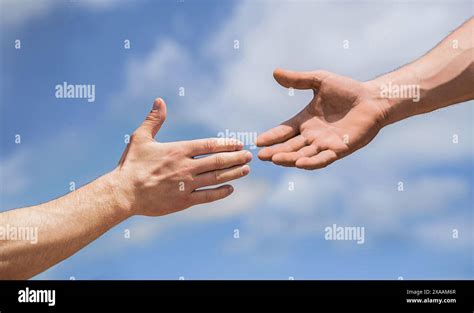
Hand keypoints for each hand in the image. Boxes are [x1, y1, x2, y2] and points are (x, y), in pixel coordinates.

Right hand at [111, 98, 251, 215]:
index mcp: (178, 150)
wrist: (123, 193)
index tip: (239, 143)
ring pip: (216, 178)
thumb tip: (160, 100)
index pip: (208, 145)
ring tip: (246, 169)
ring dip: (233, 173)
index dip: (226, 144)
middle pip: (217, 161)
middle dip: (236, 158)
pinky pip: (207, 197)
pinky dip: (220, 193)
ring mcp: (186, 185)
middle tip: (249, 156)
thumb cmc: (131, 164)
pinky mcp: (183, 201)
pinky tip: (231, 188)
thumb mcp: (140, 138)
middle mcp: (185, 167)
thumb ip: (154, 120)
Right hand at [257, 69, 388, 169]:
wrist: (372, 98)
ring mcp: (325, 144)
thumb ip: (297, 79)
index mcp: (305, 121)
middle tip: (260, 156)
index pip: (284, 131)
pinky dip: (311, 162)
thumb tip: (275, 72)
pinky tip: (299, 164)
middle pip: (290, 146)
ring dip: (288, 158)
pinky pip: (323, 159)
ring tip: (274, 159)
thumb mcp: (318, 81)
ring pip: (303, 155)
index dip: (271, 136)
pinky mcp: (339, 149)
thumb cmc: (347, 89)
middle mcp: (312, 135)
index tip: (257, 141)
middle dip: (275, 151)